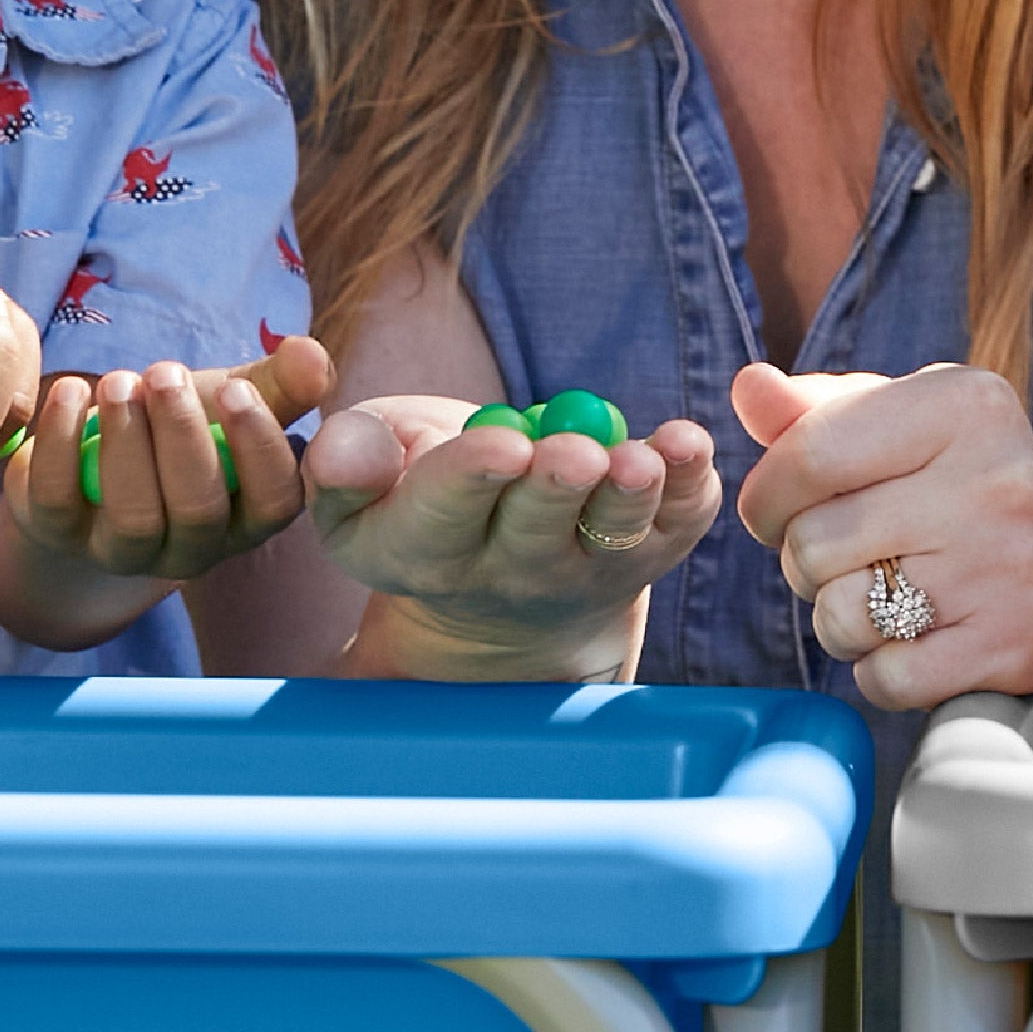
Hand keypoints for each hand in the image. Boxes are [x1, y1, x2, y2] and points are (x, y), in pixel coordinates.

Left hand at [0, 337, 334, 593]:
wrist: (93, 464)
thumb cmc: (178, 431)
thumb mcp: (228, 403)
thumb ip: (277, 382)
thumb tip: (312, 356)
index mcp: (245, 517)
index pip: (273, 502)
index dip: (259, 449)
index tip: (234, 390)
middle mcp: (191, 549)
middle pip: (198, 510)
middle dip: (182, 435)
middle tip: (164, 372)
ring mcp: (121, 551)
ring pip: (134, 518)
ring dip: (127, 441)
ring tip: (120, 381)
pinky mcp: (58, 534)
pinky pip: (56, 501)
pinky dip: (60, 441)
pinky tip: (71, 391)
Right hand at [303, 395, 719, 681]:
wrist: (495, 584)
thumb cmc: (419, 499)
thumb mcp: (362, 482)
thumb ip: (349, 459)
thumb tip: (341, 452)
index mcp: (421, 550)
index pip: (442, 516)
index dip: (470, 480)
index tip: (499, 447)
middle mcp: (506, 574)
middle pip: (535, 529)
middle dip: (556, 486)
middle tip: (575, 453)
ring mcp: (585, 569)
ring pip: (611, 535)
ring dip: (630, 495)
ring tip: (640, 461)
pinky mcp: (649, 552)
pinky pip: (677, 524)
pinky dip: (691, 486)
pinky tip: (690, 447)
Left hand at [735, 361, 1032, 708]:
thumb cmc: (940, 491)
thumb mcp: (885, 429)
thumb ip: (807, 411)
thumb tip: (749, 387)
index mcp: (965, 404)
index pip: (809, 454)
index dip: (766, 496)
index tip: (773, 512)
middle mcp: (997, 477)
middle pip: (815, 541)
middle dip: (805, 561)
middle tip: (849, 557)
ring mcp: (1009, 567)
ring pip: (842, 615)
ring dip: (838, 619)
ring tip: (880, 596)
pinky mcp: (1016, 647)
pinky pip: (886, 678)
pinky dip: (881, 671)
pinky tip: (916, 640)